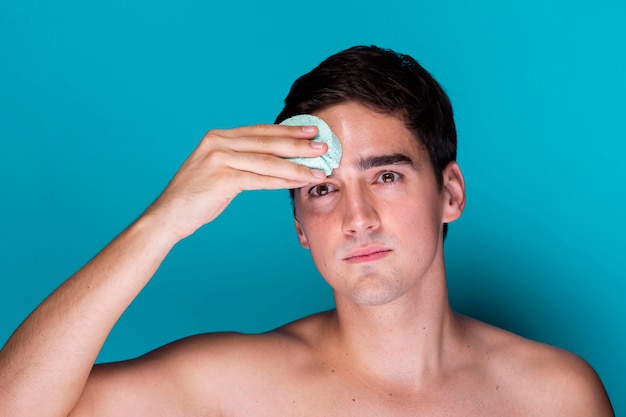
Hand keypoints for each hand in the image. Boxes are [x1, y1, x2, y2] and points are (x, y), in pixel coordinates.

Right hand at [144, 123, 326, 240]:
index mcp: (218, 137)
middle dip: (298, 144)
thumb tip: (273, 159)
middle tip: (323, 144)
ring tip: (319, 167)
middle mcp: (218, 142)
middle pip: (267, 142)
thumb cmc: (196, 196)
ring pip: (267, 160)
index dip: (288, 131)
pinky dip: (283, 180)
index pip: (260, 131)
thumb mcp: (218, 169)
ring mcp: (219, 159)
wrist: (168, 215)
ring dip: (297, 165)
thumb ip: (240, 159)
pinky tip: (300, 181)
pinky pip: (260, 179)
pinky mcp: (221, 178)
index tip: (311, 131)